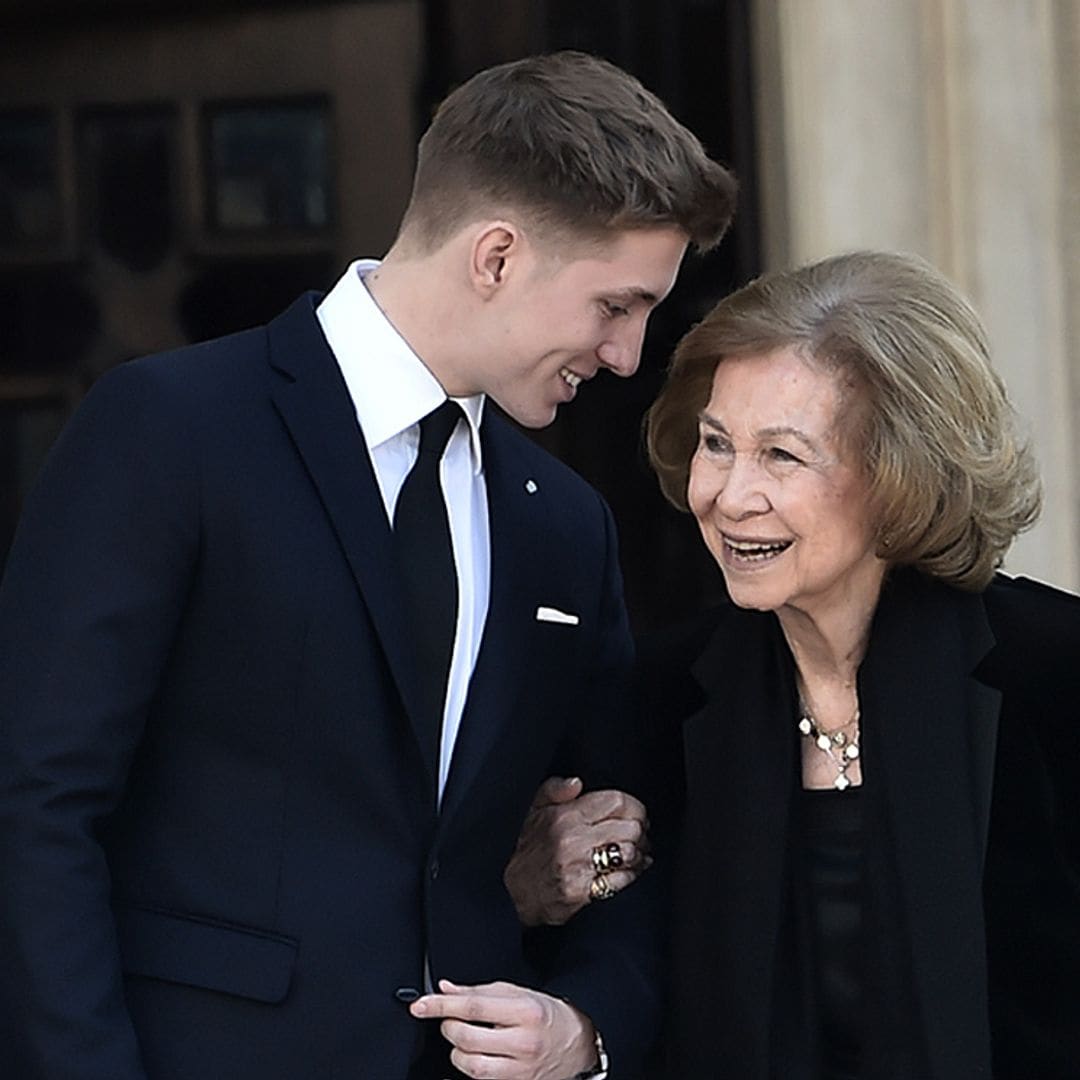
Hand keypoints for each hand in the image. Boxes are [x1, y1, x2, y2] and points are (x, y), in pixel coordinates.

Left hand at [410, 979, 597, 1078]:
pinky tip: (475, 1054)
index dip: (441, 1006)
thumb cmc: (546, 1014)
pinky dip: (470, 1067)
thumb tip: (446, 989)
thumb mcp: (518, 992)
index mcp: (524, 1010)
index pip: (473, 1007)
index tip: (420, 1005)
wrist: (577, 1042)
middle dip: (449, 1027)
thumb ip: (480, 991)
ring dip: (457, 1052)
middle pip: (468, 1039)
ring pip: (471, 1066)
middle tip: (450, 1020)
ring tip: (462, 1040)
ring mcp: (521, 1069)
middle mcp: (523, 1042)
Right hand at [504, 775, 650, 926]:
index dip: (634, 805)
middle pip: (630, 827)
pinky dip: (632, 874)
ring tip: (638, 850)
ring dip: (640, 852)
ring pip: (630, 854)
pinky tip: (631, 870)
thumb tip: (576, 782)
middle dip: (641, 829)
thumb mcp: (532, 810)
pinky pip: (622, 880)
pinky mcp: (583, 893)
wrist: (509, 892)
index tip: (636, 811)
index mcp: (565, 816)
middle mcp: (573, 841)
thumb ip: (554, 789)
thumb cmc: (524, 849)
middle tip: (641, 831)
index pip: (616, 802)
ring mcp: (579, 868)